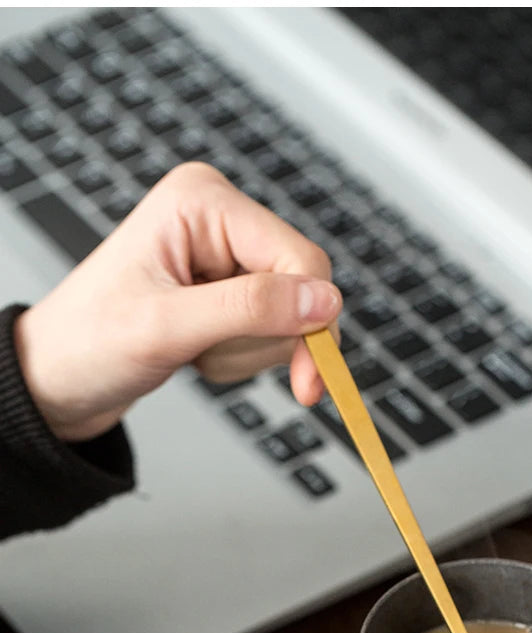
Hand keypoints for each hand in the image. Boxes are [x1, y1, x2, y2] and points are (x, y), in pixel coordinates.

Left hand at [13, 163, 341, 440]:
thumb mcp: (167, 328)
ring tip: (191, 350)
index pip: (298, 257)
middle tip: (209, 356)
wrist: (55, 379)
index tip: (310, 379)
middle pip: (299, 288)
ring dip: (244, 353)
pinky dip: (237, 358)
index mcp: (203, 202)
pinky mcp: (226, 290)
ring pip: (287, 318)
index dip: (311, 319)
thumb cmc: (87, 344)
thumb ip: (250, 310)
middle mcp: (219, 219)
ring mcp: (224, 255)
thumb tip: (324, 302)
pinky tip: (196, 352)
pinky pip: (267, 333)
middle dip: (263, 339)